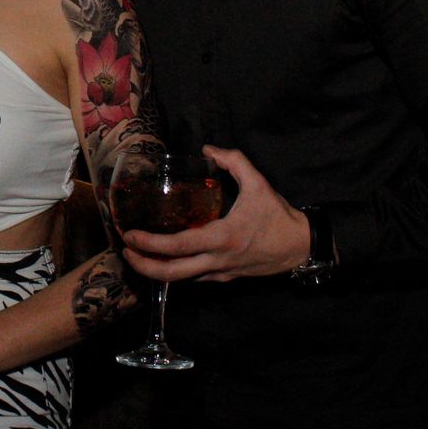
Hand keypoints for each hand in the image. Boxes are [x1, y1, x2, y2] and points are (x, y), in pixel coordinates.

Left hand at [119, 144, 308, 282]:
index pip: (177, 246)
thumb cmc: (278, 216)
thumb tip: (209, 148)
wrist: (302, 247)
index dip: (149, 243)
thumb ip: (234, 162)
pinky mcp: (225, 278)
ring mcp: (220, 273)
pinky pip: (193, 279)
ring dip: (155, 270)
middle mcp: (217, 260)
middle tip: (125, 250)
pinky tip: (164, 258)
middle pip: (170, 273)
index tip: (129, 235)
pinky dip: (174, 271)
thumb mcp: (259, 184)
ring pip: (180, 281)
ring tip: (137, 254)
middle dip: (142, 265)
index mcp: (222, 237)